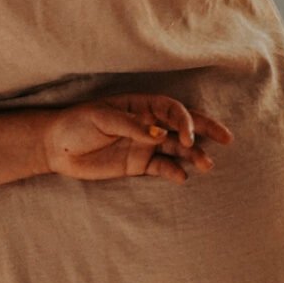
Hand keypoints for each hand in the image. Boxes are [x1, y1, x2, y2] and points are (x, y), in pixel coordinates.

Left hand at [42, 92, 233, 184]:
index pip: (171, 109)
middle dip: (205, 130)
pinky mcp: (138, 164)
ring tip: (207, 165)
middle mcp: (147, 123)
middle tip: (226, 139)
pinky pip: (161, 167)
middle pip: (182, 125)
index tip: (187, 136)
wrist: (57, 147)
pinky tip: (182, 177)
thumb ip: (131, 126)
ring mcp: (144, 144)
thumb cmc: (77, 124)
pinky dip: (173, 171)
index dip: (184, 120)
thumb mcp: (101, 118)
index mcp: (141, 105)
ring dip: (193, 154)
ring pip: (176, 148)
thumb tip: (158, 134)